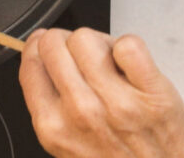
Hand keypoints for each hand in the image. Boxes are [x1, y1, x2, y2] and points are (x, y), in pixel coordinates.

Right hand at [19, 28, 183, 157]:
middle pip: (54, 43)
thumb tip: (42, 56)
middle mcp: (81, 112)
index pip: (30, 62)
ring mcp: (118, 102)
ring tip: (111, 63)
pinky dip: (129, 46)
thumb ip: (52, 106)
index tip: (48, 45)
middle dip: (66, 42)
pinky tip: (131, 65)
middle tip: (83, 58)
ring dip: (98, 43)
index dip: (39, 47)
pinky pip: (128, 45)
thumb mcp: (70, 146)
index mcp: (54, 126)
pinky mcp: (152, 92)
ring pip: (86, 38)